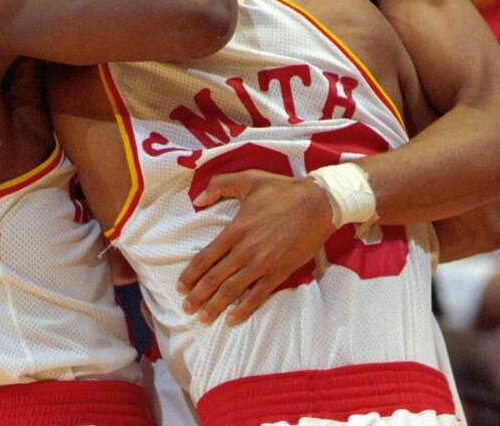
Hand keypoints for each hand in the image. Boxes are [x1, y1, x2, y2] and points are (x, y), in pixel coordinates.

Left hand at [179, 171, 333, 325]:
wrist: (318, 203)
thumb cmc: (283, 191)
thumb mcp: (248, 179)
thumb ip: (219, 185)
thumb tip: (198, 199)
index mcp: (235, 229)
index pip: (205, 257)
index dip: (191, 274)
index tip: (180, 286)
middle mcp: (245, 250)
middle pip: (214, 278)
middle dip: (198, 296)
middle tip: (186, 308)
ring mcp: (262, 264)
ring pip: (232, 290)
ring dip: (215, 306)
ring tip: (203, 318)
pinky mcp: (279, 272)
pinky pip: (258, 296)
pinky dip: (244, 310)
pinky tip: (232, 319)